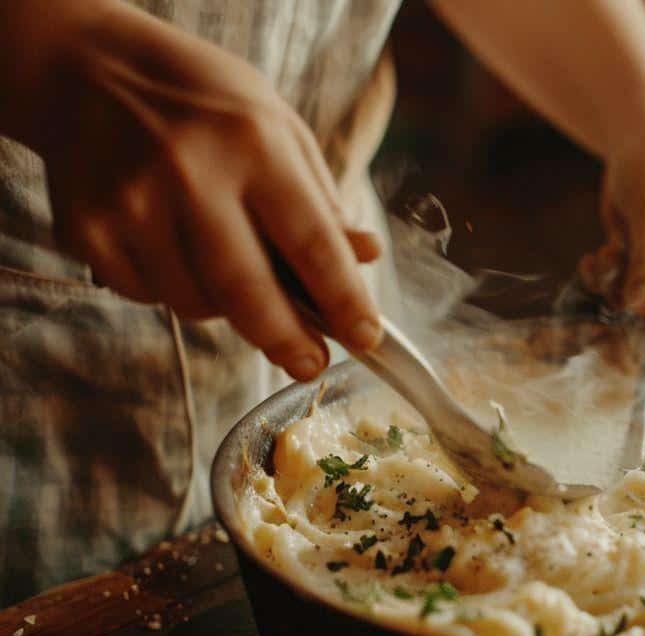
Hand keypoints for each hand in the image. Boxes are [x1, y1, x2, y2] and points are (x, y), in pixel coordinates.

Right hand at [26, 0, 381, 380]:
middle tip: (310, 364)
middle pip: (249, 293)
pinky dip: (171, 288)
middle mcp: (189, 173)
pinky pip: (148, 295)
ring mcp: (130, 204)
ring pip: (197, 304)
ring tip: (224, 262)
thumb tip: (365, 259)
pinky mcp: (85, 229)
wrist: (87, 69)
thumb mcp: (278, 128)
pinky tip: (169, 244)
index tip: (367, 339)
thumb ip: (320, 200)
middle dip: (288, 341)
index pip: (313, 243)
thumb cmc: (202, 103)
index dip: (345, 301)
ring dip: (225, 307)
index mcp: (252, 143)